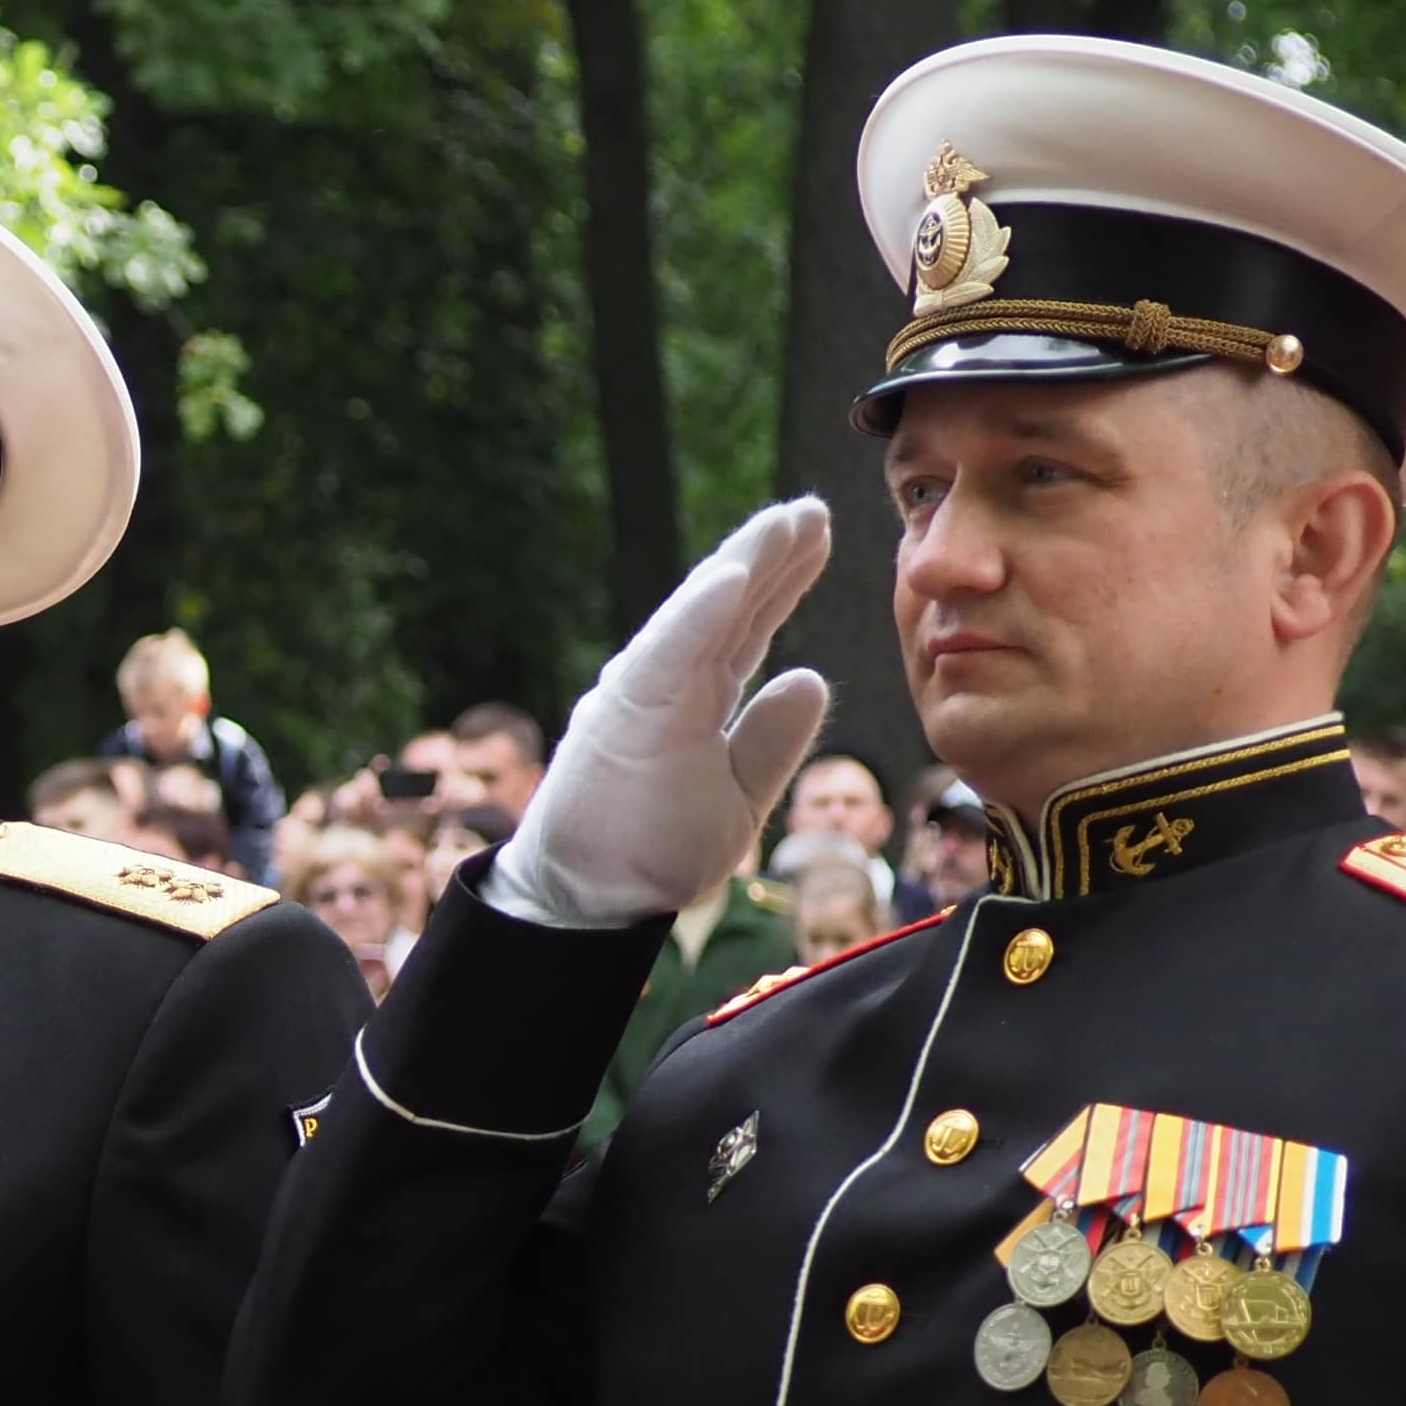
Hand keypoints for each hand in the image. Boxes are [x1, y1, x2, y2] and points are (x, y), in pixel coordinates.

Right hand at [487, 499, 835, 929]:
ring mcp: (643, 693)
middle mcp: (666, 683)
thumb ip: (771, 740)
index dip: (783, 581)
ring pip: (701, 615)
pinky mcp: (626, 712)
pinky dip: (701, 612)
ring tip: (786, 520)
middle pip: (729, 607)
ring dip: (744, 563)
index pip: (745, 628)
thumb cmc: (650, 850)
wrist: (588, 899)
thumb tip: (810, 679)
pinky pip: (670, 652)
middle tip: (813, 506)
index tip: (818, 537)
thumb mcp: (738, 795)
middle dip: (772, 555)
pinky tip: (735, 572)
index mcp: (693, 700)